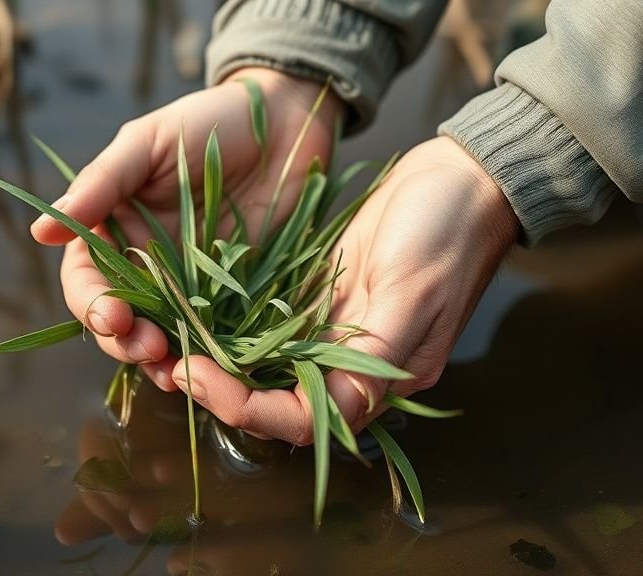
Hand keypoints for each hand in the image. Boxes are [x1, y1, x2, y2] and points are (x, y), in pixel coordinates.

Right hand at [30, 68, 341, 386]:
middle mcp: (143, 262)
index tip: (112, 316)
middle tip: (148, 348)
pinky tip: (211, 368)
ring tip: (174, 371)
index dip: (91, 303)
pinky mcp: (231, 296)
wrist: (284, 123)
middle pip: (116, 318)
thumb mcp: (148, 144)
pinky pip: (210, 334)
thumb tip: (40, 232)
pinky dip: (205, 355)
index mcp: (113, 228)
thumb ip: (100, 184)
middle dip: (123, 341)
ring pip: (159, 335)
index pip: (85, 278)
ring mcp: (187, 284)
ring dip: (159, 358)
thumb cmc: (209, 121)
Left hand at [173, 137, 518, 443]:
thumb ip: (375, 355)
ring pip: (273, 370)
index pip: (305, 419)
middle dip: (225, 393)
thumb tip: (335, 410)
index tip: (198, 374)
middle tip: (177, 361)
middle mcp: (359, 364)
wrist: (464, 179)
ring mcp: (341, 332)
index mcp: (385, 374)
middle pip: (281, 403)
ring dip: (226, 366)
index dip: (247, 408)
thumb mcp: (412, 290)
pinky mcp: (328, 301)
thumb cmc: (446, 230)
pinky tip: (206, 317)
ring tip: (181, 344)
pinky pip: (277, 330)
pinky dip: (240, 332)